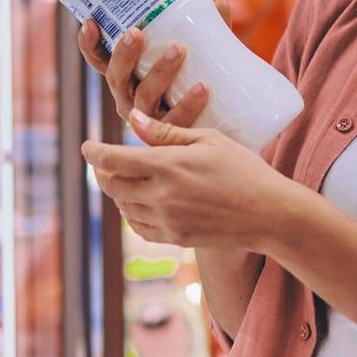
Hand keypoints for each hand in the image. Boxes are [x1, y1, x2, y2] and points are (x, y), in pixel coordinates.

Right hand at [77, 19, 210, 128]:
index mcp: (127, 77)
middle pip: (115, 77)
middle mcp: (129, 98)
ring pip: (144, 97)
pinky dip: (189, 103)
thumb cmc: (197, 82)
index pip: (99, 60)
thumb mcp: (195, 54)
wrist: (218, 127)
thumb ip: (205, 32)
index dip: (89, 44)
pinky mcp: (171, 135)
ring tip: (179, 50)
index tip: (91, 22)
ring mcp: (148, 119)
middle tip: (136, 32)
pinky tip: (202, 87)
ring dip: (159, 72)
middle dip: (123, 54)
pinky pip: (176, 119)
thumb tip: (221, 3)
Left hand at [82, 110, 301, 251]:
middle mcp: (161, 196)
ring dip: (117, 192)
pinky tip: (139, 203)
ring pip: (123, 207)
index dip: (93, 152)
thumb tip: (131, 119)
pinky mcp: (176, 237)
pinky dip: (132, 214)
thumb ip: (166, 132)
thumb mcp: (209, 140)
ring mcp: (167, 220)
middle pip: (111, 186)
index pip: (113, 160)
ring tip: (124, 179)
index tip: (86, 146)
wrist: (270, 214)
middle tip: (103, 162)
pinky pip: (140, 227)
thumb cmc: (245, 169)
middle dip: (101, 172)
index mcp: (167, 166)